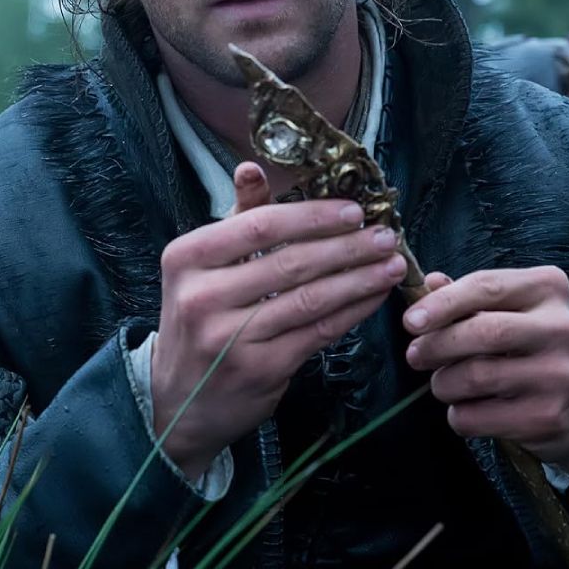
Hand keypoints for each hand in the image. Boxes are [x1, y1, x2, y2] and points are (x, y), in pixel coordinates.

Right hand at [150, 162, 405, 477]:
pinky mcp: (258, 369)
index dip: (312, 216)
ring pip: (309, 299)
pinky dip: (352, 311)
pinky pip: (317, 333)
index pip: (259, 225)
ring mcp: (229, 338)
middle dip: (347, 246)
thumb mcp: (203, 267)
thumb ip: (235, 218)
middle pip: (290, 262)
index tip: (353, 210)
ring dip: (359, 279)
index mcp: (186, 258)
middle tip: (385, 235)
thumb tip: (252, 166)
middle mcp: (201, 297)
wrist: (177, 402)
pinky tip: (374, 296)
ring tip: (391, 264)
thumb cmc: (199, 321)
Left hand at [403, 267, 568, 477]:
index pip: (486, 286)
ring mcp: (558, 375)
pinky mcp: (548, 416)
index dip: (442, 303)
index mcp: (549, 289)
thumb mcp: (514, 310)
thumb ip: (472, 296)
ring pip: (475, 377)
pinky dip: (458, 415)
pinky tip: (465, 410)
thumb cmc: (536, 347)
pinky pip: (478, 417)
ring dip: (443, 383)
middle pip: (482, 332)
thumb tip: (430, 282)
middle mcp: (561, 328)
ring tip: (443, 384)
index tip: (410, 321)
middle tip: (415, 356)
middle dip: (436, 345)